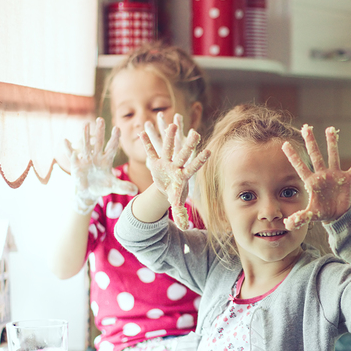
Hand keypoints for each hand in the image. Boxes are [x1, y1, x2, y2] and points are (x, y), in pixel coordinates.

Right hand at [65, 117, 137, 214]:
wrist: (89, 192)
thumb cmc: (102, 186)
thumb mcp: (114, 187)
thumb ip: (124, 187)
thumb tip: (136, 190)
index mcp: (106, 160)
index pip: (111, 147)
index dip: (114, 138)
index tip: (118, 128)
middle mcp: (96, 157)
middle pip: (98, 142)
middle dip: (100, 131)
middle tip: (100, 119)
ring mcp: (86, 160)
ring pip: (86, 146)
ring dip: (85, 135)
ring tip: (85, 124)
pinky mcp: (76, 165)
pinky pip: (71, 155)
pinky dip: (68, 148)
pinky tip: (65, 140)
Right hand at [139, 115, 209, 229]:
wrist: (167, 187)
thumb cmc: (175, 194)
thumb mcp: (176, 203)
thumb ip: (180, 213)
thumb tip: (183, 227)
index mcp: (183, 175)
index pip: (194, 167)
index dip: (200, 160)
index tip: (208, 151)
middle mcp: (177, 165)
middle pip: (183, 154)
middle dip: (188, 144)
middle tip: (195, 133)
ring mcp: (167, 161)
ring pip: (169, 147)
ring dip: (170, 136)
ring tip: (172, 124)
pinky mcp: (156, 160)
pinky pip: (150, 150)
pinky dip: (146, 143)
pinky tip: (142, 131)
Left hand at [281, 125, 350, 229]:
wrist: (336, 215)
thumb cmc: (321, 212)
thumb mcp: (310, 215)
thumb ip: (300, 218)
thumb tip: (288, 224)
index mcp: (311, 182)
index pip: (300, 167)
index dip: (293, 157)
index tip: (284, 144)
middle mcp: (322, 175)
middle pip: (315, 155)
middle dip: (310, 142)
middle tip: (306, 128)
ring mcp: (334, 175)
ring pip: (333, 156)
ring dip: (332, 143)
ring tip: (330, 129)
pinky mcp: (347, 179)